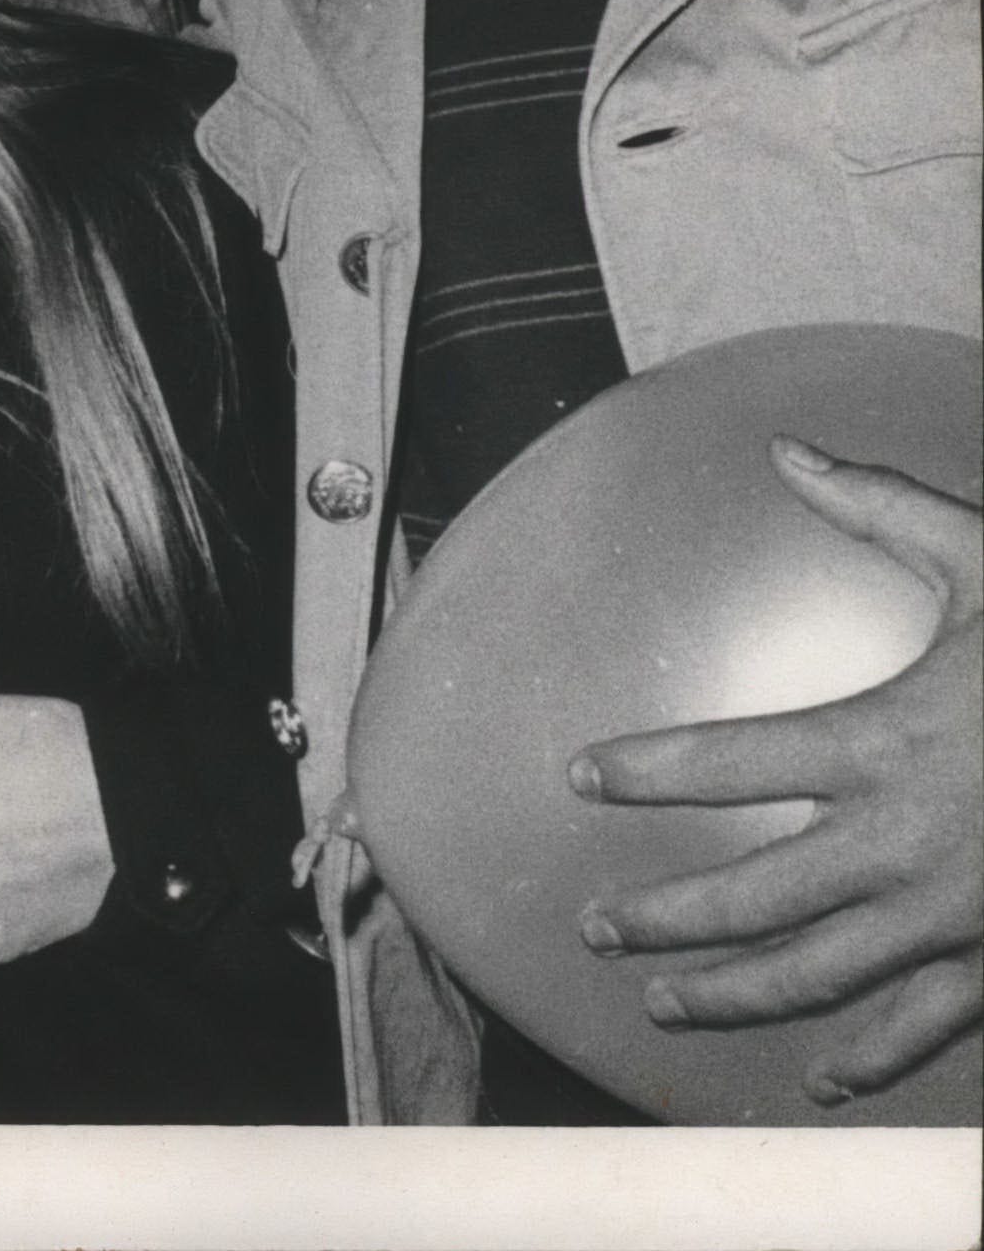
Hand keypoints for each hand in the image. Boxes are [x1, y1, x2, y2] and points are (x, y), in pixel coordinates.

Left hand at [572, 442, 982, 1106]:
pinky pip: (924, 1026)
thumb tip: (788, 449)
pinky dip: (867, 1060)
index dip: (644, 768)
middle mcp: (905, 841)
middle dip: (662, 915)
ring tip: (660, 999)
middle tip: (596, 926)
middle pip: (752, 893)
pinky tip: (817, 1078)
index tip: (582, 776)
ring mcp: (956, 917)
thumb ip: (882, 506)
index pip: (727, 759)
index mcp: (885, 741)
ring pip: (818, 976)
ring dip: (731, 994)